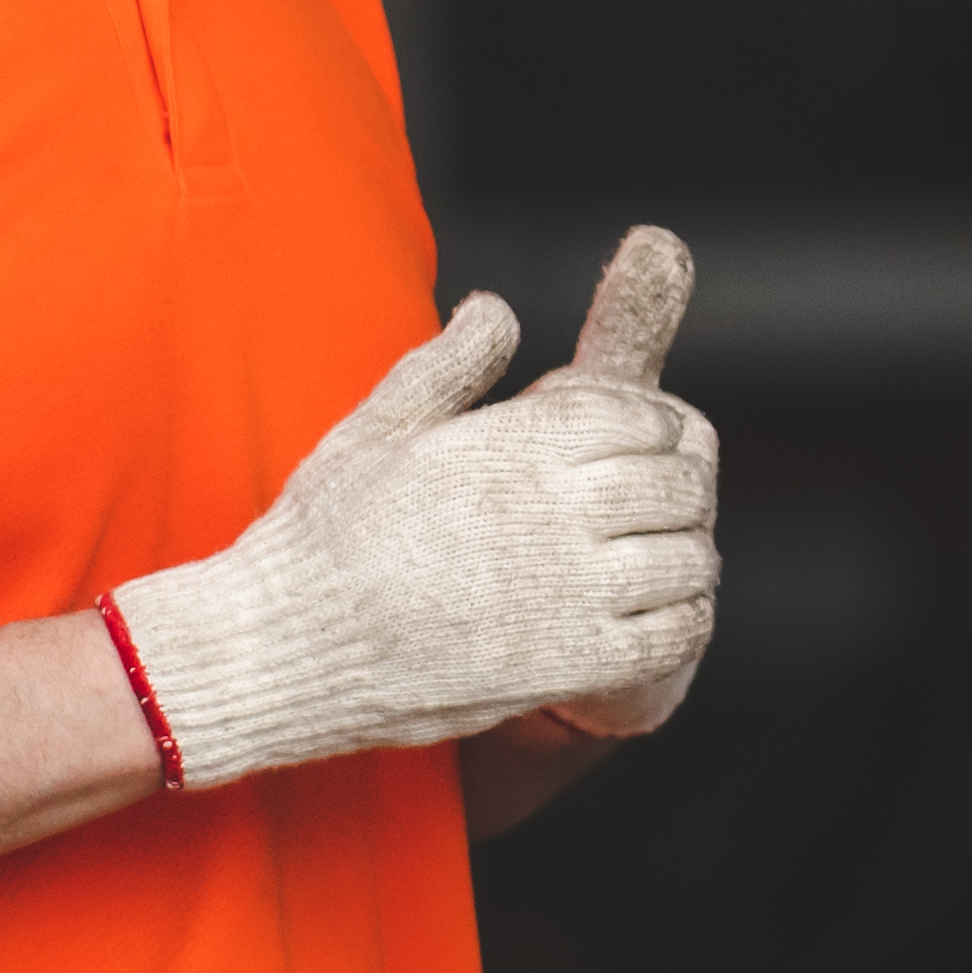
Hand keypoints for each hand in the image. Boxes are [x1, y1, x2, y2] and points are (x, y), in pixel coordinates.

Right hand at [104, 265, 719, 791]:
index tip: (636, 449)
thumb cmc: (322, 535)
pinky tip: (654, 614)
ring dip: (686, 555)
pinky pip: (672, 635)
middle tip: (660, 507)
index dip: (652, 431)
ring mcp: (570, 591)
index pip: (644, 418)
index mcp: (519, 444)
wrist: (284, 645)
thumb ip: (451, 363)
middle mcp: (556, 511)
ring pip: (687, 559)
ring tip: (662, 559)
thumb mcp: (378, 426)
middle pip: (677, 485)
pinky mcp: (571, 663)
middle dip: (679, 490)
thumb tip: (498, 309)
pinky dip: (681, 619)